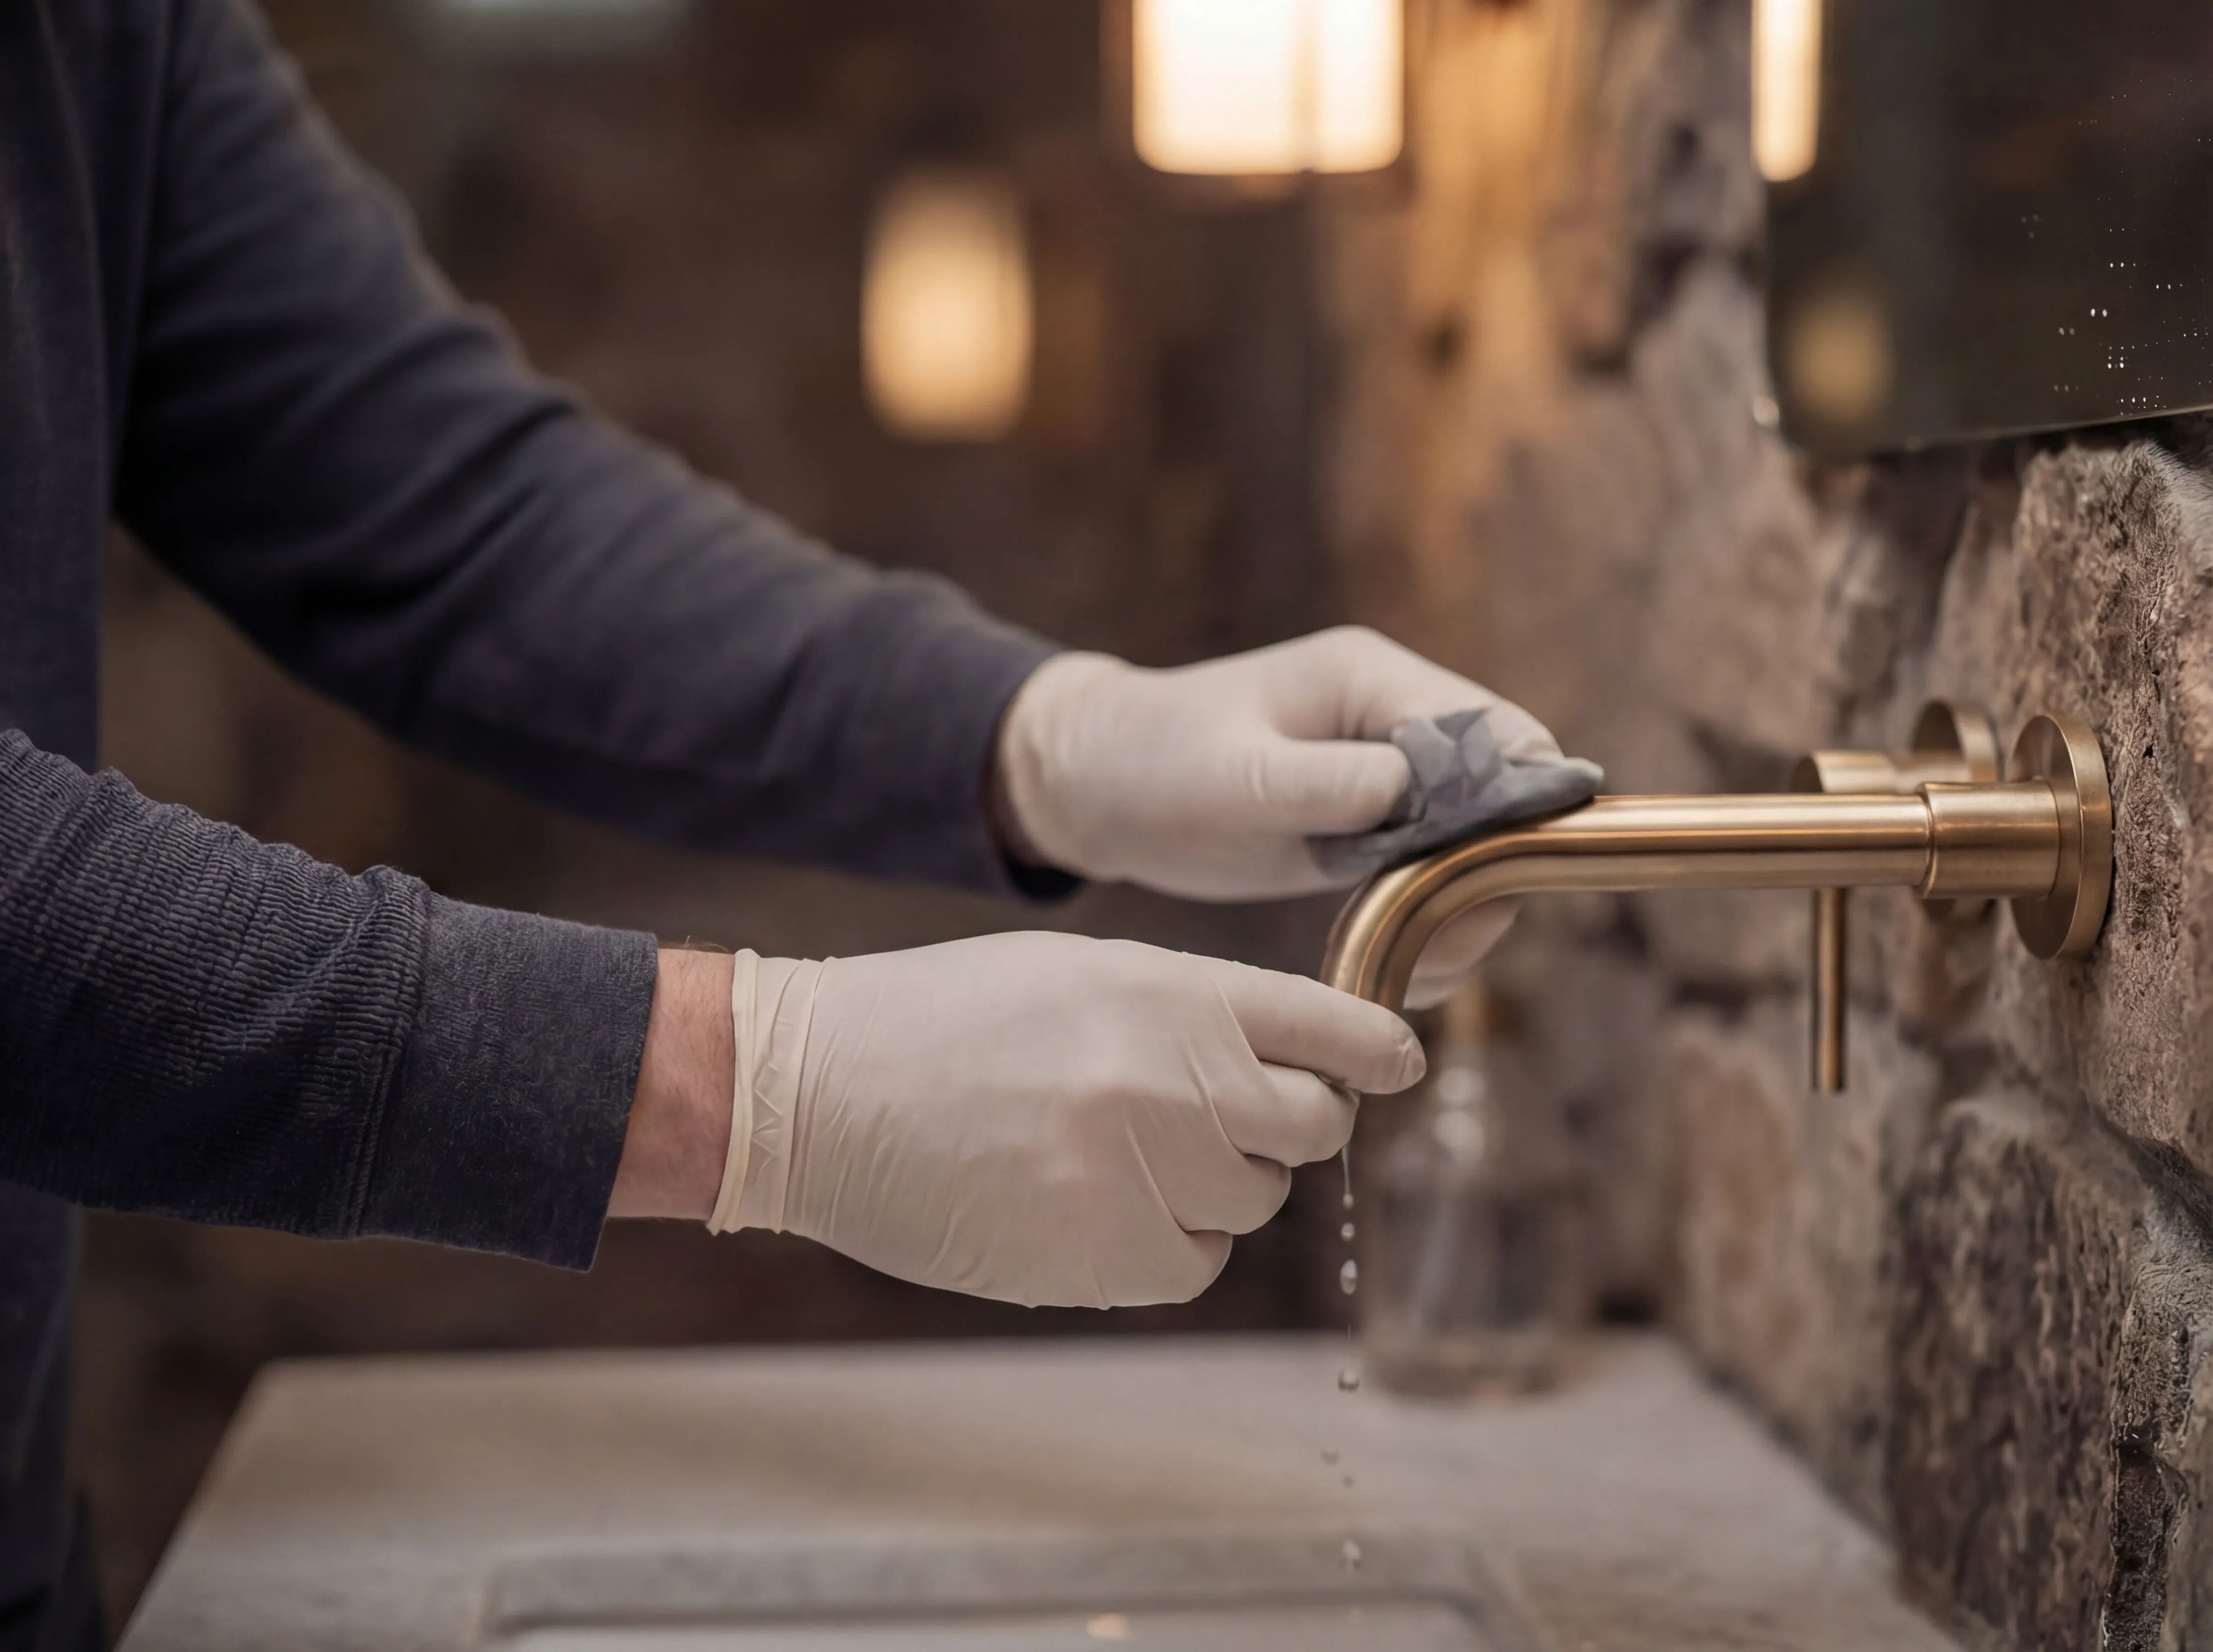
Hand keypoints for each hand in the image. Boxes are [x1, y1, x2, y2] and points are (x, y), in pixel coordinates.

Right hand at [688, 932, 1421, 1308]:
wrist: (815, 1088)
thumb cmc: (944, 1020)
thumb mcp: (1082, 973)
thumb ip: (1191, 1012)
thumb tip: (1286, 1062)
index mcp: (1173, 993)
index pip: (1335, 1029)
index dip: (1376, 1051)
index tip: (1392, 1064)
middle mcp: (1176, 1081)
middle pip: (1313, 1125)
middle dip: (1281, 1123)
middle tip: (1211, 1115)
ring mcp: (1143, 1174)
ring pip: (1252, 1200)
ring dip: (1208, 1184)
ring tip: (1109, 1150)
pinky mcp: (1104, 1258)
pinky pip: (1194, 1264)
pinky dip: (1162, 1244)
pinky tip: (1087, 1205)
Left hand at [995, 625, 1564, 1002]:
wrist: (1094, 787)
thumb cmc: (1150, 760)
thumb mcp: (1227, 775)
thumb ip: (1318, 781)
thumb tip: (1406, 788)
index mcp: (1370, 680)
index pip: (1492, 730)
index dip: (1522, 799)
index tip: (1505, 874)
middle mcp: (1394, 724)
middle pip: (1502, 796)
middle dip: (1492, 873)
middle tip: (1451, 947)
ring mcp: (1386, 781)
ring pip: (1476, 847)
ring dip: (1465, 912)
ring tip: (1421, 970)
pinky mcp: (1367, 832)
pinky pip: (1432, 879)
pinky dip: (1432, 927)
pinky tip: (1403, 972)